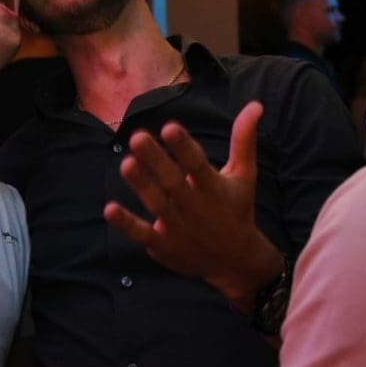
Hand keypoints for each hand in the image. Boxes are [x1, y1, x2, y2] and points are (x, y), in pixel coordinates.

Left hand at [104, 101, 284, 310]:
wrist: (237, 262)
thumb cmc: (238, 209)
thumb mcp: (244, 175)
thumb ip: (243, 139)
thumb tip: (255, 104)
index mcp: (215, 188)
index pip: (198, 164)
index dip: (184, 147)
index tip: (169, 127)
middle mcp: (196, 208)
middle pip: (173, 182)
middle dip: (156, 161)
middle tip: (137, 137)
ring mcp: (179, 229)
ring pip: (157, 204)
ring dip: (141, 185)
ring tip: (126, 163)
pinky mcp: (164, 246)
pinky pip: (143, 234)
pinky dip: (127, 224)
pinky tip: (110, 208)